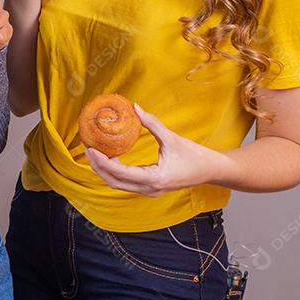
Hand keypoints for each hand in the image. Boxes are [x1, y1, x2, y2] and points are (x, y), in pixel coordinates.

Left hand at [86, 104, 228, 196]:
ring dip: (105, 171)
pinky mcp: (151, 189)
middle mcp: (150, 189)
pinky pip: (127, 184)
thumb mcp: (172, 137)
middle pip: (115, 182)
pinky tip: (113, 158)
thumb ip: (152, 123)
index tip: (92, 149)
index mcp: (155, 178)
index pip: (121, 173)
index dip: (103, 162)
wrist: (211, 171)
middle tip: (89, 149)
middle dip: (99, 167)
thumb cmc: (195, 155)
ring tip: (96, 153)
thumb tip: (134, 107)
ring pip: (119, 185)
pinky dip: (116, 173)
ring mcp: (150, 191)